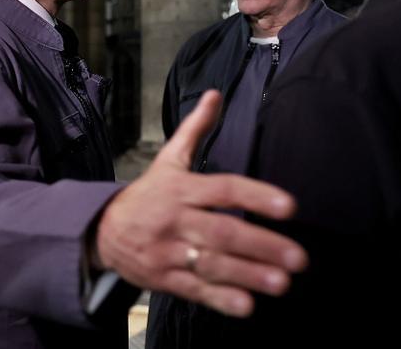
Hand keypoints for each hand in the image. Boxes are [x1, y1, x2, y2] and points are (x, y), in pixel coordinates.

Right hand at [93, 90, 307, 316]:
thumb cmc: (146, 195)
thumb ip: (195, 129)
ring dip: (248, 275)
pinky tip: (246, 306)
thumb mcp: (168, 160)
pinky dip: (220, 299)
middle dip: (262, 245)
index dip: (257, 196)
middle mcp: (176, 219)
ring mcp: (169, 251)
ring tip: (282, 283)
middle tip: (298, 258)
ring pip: (212, 263)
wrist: (101, 231)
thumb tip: (215, 94)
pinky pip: (195, 291)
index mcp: (181, 189)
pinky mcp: (164, 279)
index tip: (289, 206)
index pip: (224, 189)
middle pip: (223, 231)